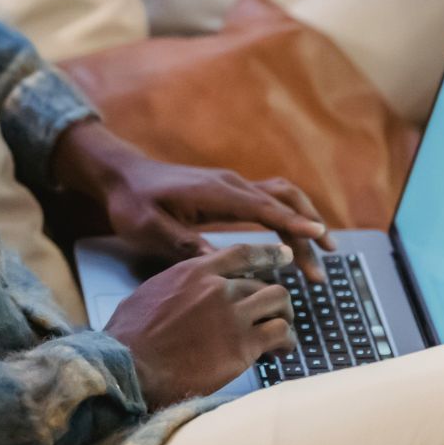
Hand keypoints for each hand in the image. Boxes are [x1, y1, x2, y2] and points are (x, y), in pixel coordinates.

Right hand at [105, 243, 296, 408]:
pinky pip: (281, 334)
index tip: (286, 254)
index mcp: (194, 272)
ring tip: (280, 337)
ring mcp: (233, 315)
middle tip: (270, 320)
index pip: (241, 254)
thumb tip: (178, 291)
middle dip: (271, 302)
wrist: (131, 368)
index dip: (268, 253)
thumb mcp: (149, 294)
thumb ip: (174, 286)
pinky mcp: (243, 345)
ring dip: (283, 318)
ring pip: (280, 302)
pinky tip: (278, 353)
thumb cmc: (129, 337)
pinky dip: (285, 342)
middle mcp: (218, 287)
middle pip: (265, 283)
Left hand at [107, 157, 336, 281]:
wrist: (122, 176)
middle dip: (307, 229)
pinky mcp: (229, 191)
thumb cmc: (133, 203)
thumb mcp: (151, 229)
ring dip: (304, 220)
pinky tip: (297, 236)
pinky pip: (269, 199)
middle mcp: (230, 184)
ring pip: (281, 197)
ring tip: (322, 252)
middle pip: (283, 201)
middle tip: (321, 268)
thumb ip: (185, 244)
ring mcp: (231, 185)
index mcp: (214, 193)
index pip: (263, 207)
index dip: (293, 223)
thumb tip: (220, 262)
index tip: (320, 236)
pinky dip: (289, 215)